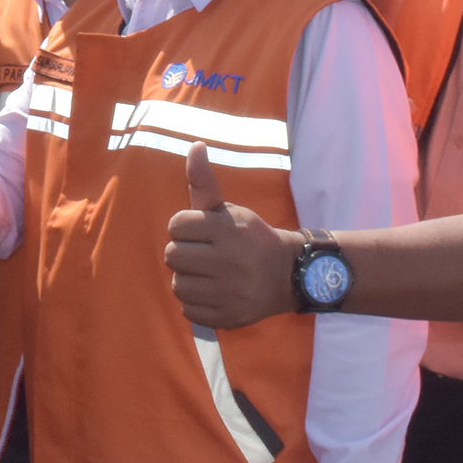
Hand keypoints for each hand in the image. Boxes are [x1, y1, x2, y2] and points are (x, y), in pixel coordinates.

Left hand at [163, 144, 299, 329]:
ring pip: (178, 285)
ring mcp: (230, 292)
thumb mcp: (230, 208)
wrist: (290, 275)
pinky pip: (188, 311)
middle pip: (172, 256)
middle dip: (183, 253)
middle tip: (202, 254)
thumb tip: (194, 145)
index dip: (184, 228)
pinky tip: (213, 293)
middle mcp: (229, 262)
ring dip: (188, 279)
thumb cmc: (251, 237)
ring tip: (207, 274)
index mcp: (227, 230)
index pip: (175, 226)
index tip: (200, 232)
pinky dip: (196, 303)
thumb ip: (203, 181)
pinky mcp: (229, 316)